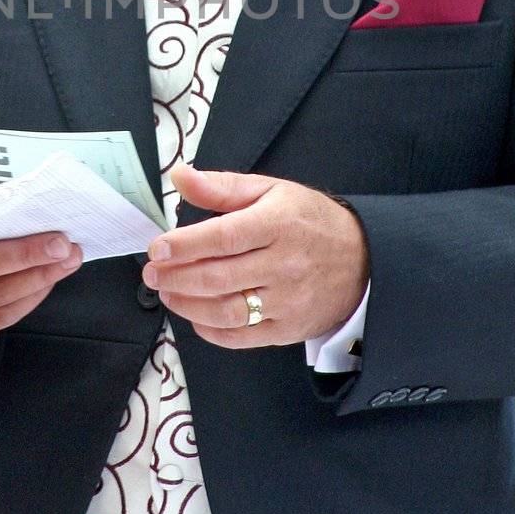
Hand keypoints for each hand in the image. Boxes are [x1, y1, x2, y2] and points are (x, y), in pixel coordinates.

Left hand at [142, 162, 367, 347]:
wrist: (363, 259)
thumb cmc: (309, 221)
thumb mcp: (271, 190)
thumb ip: (222, 186)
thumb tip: (180, 176)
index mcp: (278, 224)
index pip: (223, 238)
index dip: (184, 245)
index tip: (157, 248)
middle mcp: (284, 265)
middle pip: (218, 278)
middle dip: (175, 277)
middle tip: (151, 273)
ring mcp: (287, 301)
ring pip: (226, 312)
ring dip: (187, 305)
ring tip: (167, 293)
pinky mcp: (289, 329)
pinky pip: (242, 338)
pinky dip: (211, 331)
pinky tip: (195, 316)